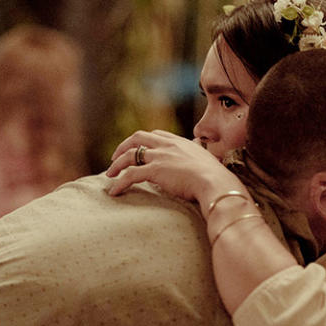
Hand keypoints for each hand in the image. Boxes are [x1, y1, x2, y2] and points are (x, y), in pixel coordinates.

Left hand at [106, 130, 246, 210]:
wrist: (215, 183)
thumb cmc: (216, 177)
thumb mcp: (208, 160)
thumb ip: (200, 155)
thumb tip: (202, 151)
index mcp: (180, 142)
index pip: (156, 134)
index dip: (144, 141)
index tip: (137, 149)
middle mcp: (168, 145)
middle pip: (138, 137)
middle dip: (123, 146)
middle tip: (115, 158)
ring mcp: (160, 156)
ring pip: (130, 155)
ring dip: (117, 164)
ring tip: (110, 175)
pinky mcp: (155, 170)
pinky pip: (130, 174)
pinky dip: (120, 182)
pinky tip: (114, 191)